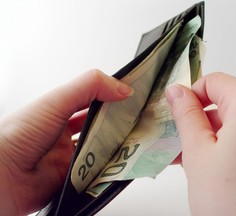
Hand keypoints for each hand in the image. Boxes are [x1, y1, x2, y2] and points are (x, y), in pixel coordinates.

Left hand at [0, 69, 132, 215]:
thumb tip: (123, 87)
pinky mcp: (73, 179)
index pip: (92, 102)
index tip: (131, 99)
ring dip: (114, 148)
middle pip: (99, 128)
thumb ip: (89, 87)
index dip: (111, 99)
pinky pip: (95, 174)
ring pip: (100, 152)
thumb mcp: (56, 101)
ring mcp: (69, 158)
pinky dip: (107, 170)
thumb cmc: (19, 134)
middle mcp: (65, 135)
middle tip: (136, 122)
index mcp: (60, 113)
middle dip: (117, 125)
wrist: (2, 177)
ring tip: (132, 142)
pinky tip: (117, 165)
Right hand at [166, 72, 235, 214]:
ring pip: (228, 125)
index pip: (212, 81)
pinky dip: (219, 148)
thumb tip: (176, 92)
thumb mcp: (198, 152)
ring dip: (203, 138)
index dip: (189, 95)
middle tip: (174, 140)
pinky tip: (201, 167)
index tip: (173, 112)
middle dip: (194, 121)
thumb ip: (185, 115)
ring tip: (183, 159)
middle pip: (221, 103)